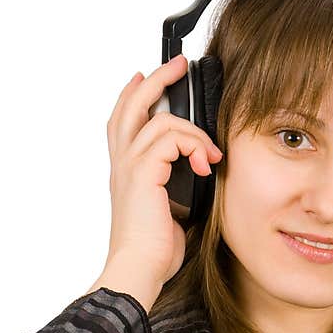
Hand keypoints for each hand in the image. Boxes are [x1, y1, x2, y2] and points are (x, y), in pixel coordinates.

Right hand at [105, 55, 223, 284]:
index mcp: (126, 171)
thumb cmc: (154, 250)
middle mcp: (122, 164)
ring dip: (194, 132)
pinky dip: (194, 146)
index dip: (133, 94)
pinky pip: (171, 137)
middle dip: (156, 79)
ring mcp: (129, 166)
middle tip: (177, 64)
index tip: (148, 77)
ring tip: (210, 154)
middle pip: (131, 104)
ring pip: (160, 120)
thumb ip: (178, 184)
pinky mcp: (143, 172)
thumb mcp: (171, 209)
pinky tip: (205, 165)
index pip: (122, 120)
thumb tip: (201, 170)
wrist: (139, 268)